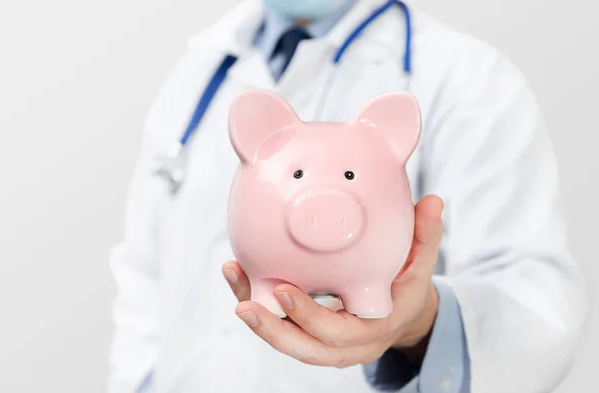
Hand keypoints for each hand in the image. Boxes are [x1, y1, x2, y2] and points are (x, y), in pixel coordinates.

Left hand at [222, 195, 443, 367]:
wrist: (401, 312)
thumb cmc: (408, 286)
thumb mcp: (421, 264)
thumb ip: (426, 234)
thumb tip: (435, 201)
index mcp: (372, 328)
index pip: (338, 333)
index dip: (310, 319)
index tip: (284, 291)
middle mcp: (346, 345)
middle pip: (303, 348)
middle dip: (271, 328)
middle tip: (243, 304)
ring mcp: (325, 343)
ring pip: (286, 340)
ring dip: (257, 315)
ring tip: (233, 276)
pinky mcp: (308, 332)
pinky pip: (280, 324)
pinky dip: (258, 301)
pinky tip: (239, 272)